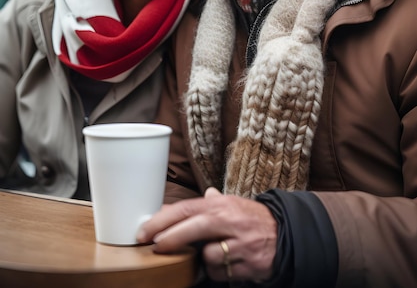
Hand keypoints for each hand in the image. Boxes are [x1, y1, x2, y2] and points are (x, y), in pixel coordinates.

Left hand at [137, 187, 277, 282]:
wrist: (286, 233)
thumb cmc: (252, 219)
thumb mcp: (231, 204)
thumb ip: (210, 203)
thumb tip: (195, 195)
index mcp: (222, 205)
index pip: (186, 209)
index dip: (162, 220)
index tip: (145, 231)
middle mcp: (229, 221)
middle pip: (192, 228)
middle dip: (169, 239)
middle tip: (153, 247)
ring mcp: (240, 243)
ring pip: (207, 256)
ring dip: (202, 260)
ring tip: (209, 254)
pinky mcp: (248, 264)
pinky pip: (222, 273)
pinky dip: (218, 271)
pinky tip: (225, 264)